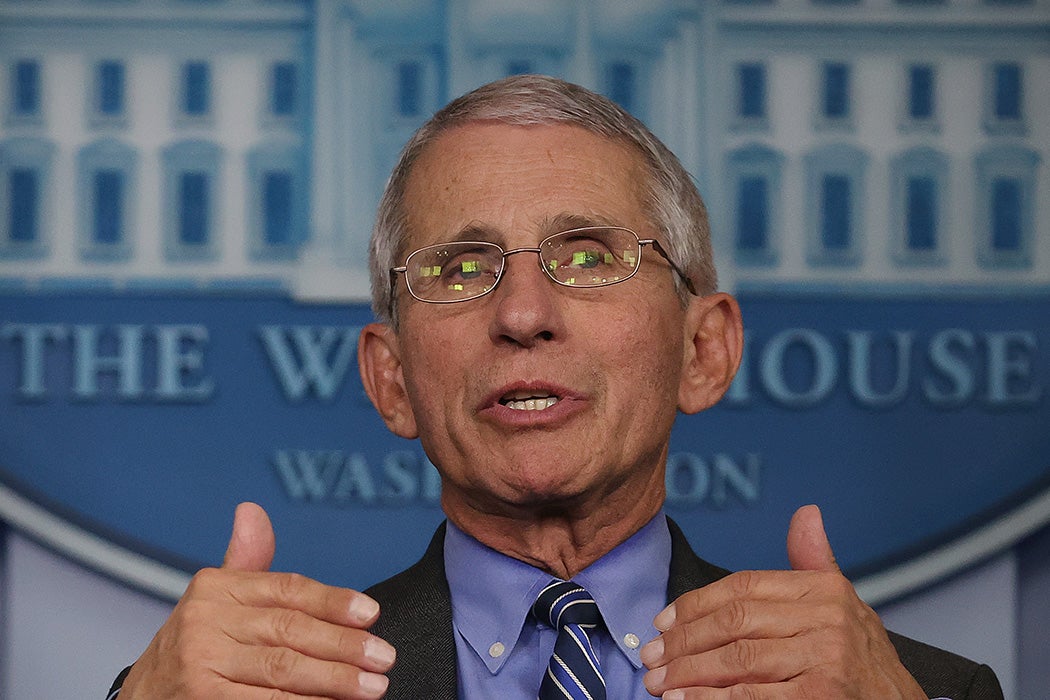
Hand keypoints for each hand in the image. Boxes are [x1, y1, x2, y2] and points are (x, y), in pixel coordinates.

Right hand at [119, 502, 395, 698]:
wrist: (146, 697)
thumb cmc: (198, 645)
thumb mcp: (217, 600)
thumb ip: (246, 561)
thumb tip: (252, 511)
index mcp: (216, 588)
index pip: (287, 590)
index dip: (333, 601)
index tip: (372, 614)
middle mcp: (204, 621)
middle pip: (290, 630)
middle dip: (344, 646)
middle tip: (384, 658)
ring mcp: (201, 663)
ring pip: (283, 669)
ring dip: (334, 680)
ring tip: (373, 687)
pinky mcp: (202, 699)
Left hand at [640, 505, 924, 698]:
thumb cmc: (862, 660)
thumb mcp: (842, 604)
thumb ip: (813, 562)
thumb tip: (807, 513)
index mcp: (824, 588)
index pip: (743, 587)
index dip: (696, 604)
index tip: (664, 621)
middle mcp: (828, 617)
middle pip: (734, 622)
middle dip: (684, 642)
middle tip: (652, 658)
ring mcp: (827, 657)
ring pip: (738, 660)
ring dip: (690, 674)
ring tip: (660, 683)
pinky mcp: (824, 694)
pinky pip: (753, 695)